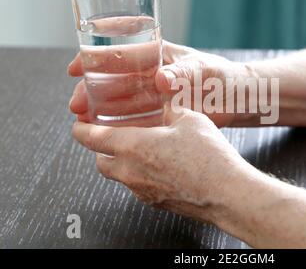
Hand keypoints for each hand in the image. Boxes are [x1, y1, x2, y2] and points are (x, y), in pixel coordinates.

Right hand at [68, 41, 254, 126]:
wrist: (237, 100)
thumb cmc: (221, 77)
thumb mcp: (204, 70)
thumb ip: (184, 72)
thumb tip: (161, 79)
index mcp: (156, 54)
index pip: (119, 49)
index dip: (93, 56)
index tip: (75, 69)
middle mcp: (149, 74)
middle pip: (111, 79)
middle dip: (90, 90)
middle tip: (76, 106)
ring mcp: (152, 95)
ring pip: (118, 100)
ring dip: (99, 109)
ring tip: (83, 121)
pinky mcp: (159, 114)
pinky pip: (134, 119)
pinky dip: (119, 124)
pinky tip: (106, 133)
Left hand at [71, 106, 259, 221]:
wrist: (226, 193)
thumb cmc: (208, 156)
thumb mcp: (189, 119)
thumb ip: (171, 109)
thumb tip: (166, 103)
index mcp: (132, 146)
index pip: (91, 138)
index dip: (81, 129)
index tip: (78, 124)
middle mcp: (130, 172)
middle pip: (100, 161)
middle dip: (101, 148)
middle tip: (111, 136)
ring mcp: (142, 191)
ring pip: (119, 176)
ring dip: (122, 163)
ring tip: (141, 149)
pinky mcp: (157, 202)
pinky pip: (138, 187)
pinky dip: (140, 175)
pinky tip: (162, 166)